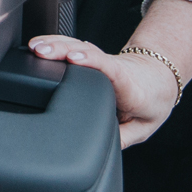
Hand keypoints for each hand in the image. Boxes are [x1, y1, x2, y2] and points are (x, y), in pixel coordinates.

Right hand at [27, 35, 179, 146]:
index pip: (111, 70)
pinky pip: (72, 45)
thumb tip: (103, 148)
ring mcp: (101, 60)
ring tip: (34, 48)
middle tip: (40, 52)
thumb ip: (124, 137)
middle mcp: (113, 69)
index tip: (73, 59)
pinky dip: (53, 42)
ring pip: (78, 46)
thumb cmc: (151, 103)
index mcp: (129, 88)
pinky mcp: (90, 57)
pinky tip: (37, 45)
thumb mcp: (144, 127)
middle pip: (88, 53)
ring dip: (54, 44)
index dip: (92, 62)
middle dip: (62, 50)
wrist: (157, 80)